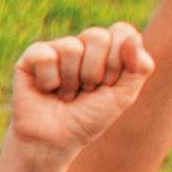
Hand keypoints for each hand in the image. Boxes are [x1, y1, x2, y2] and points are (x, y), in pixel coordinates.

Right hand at [1, 23, 155, 160]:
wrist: (55, 140)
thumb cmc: (89, 118)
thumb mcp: (123, 96)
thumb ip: (139, 68)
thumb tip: (134, 38)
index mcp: (108, 49)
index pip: (122, 32)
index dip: (118, 61)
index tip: (109, 84)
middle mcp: (83, 44)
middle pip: (98, 36)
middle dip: (94, 72)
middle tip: (87, 90)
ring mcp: (57, 47)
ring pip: (72, 47)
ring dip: (71, 80)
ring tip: (66, 94)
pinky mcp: (32, 56)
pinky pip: (46, 56)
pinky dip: (49, 80)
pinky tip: (46, 90)